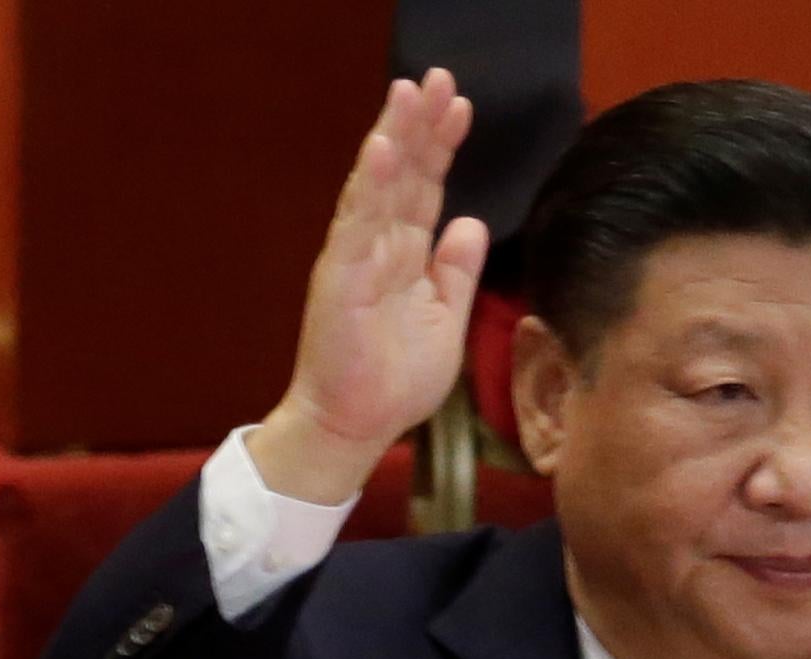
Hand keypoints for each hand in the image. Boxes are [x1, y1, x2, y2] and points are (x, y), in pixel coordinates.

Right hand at [251, 68, 489, 505]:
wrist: (355, 427)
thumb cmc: (393, 381)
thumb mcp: (445, 320)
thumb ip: (457, 271)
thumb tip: (471, 222)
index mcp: (404, 254)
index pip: (425, 187)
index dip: (442, 146)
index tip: (462, 106)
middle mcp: (378, 246)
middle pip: (403, 173)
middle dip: (420, 124)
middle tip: (438, 78)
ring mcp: (355, 257)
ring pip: (376, 185)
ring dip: (392, 136)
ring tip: (407, 92)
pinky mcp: (338, 277)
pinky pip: (354, 223)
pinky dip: (369, 186)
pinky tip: (382, 150)